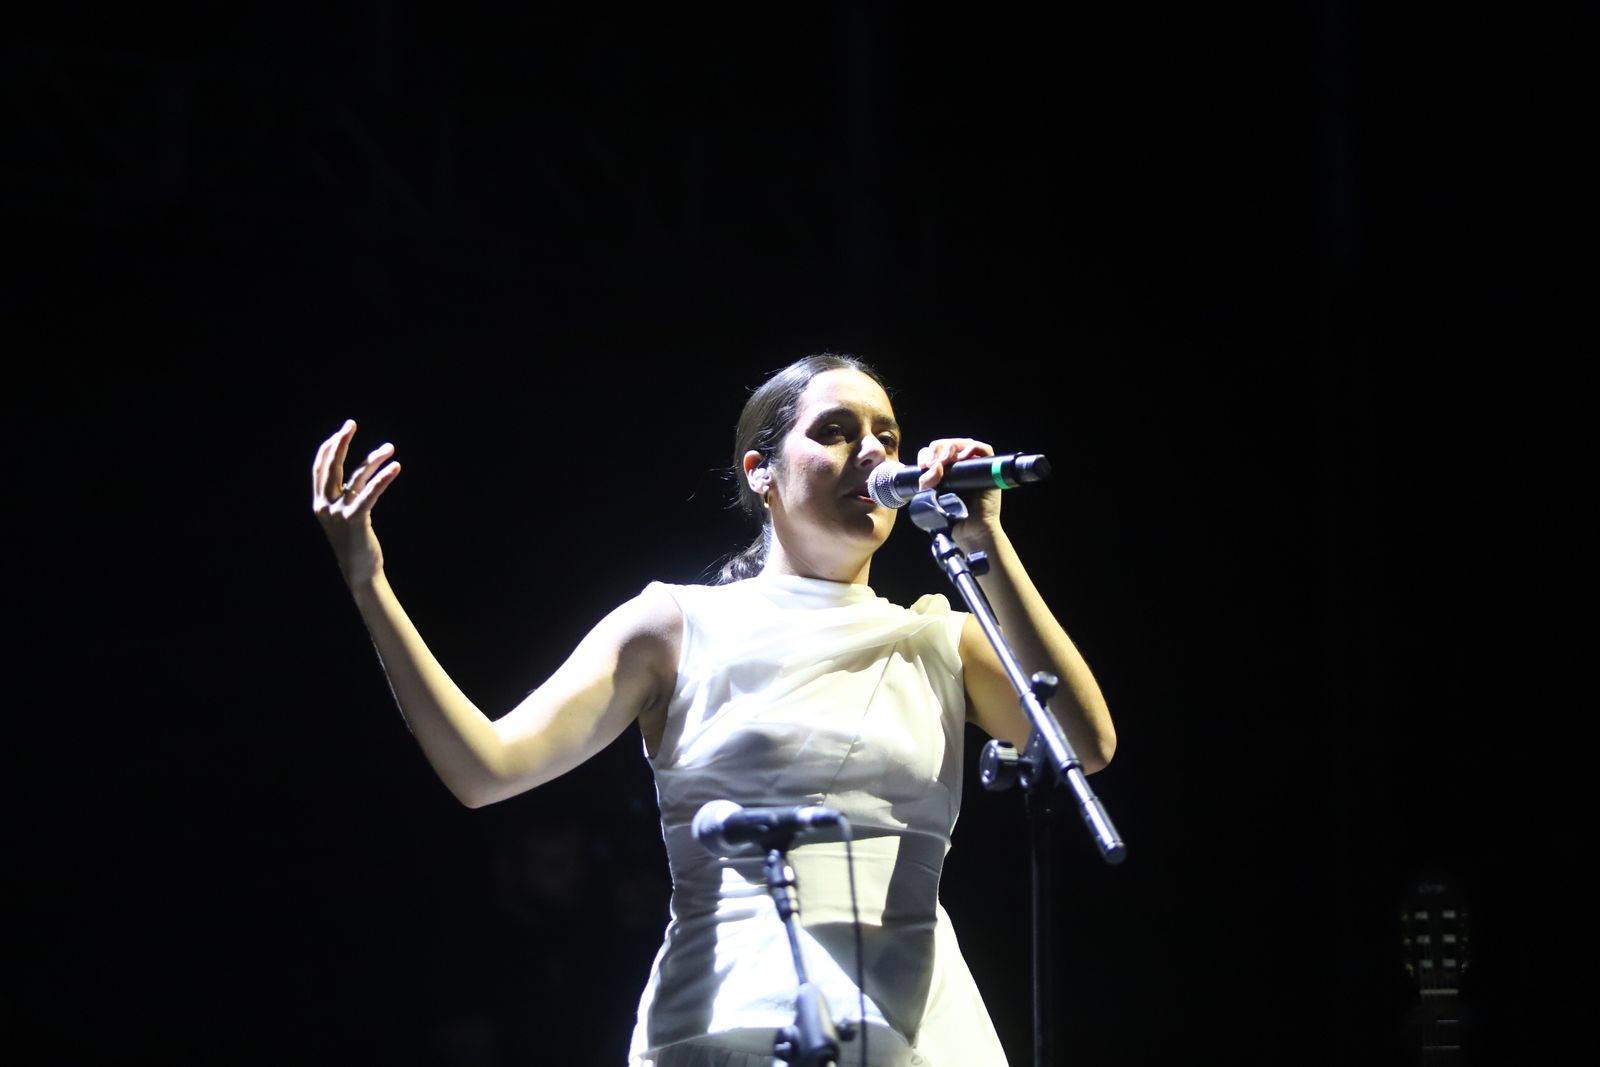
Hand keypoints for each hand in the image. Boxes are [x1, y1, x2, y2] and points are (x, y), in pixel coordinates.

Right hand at [312, 419, 400, 587]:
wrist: (359, 572)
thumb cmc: (356, 543)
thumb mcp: (346, 516)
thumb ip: (347, 496)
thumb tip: (359, 476)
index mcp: (319, 504)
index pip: (319, 468)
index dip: (329, 447)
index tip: (342, 432)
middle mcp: (324, 506)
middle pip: (331, 466)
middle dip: (341, 442)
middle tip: (351, 424)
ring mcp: (338, 513)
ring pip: (356, 477)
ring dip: (373, 459)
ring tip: (389, 448)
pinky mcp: (355, 520)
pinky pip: (370, 493)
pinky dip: (383, 478)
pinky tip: (395, 467)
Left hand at [915, 437, 1002, 539]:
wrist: (970, 533)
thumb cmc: (951, 519)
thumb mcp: (931, 499)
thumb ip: (926, 483)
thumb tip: (935, 466)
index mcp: (944, 473)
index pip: (934, 452)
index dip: (927, 454)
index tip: (924, 465)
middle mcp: (959, 468)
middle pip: (948, 444)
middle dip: (938, 449)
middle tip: (934, 462)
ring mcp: (975, 468)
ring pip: (965, 443)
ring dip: (953, 446)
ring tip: (946, 460)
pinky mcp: (989, 471)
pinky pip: (985, 450)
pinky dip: (973, 447)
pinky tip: (962, 456)